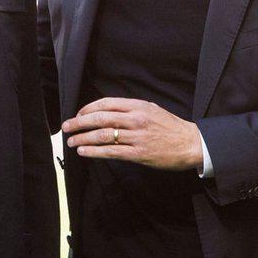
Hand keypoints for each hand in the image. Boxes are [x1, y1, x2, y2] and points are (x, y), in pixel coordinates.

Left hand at [62, 97, 201, 170]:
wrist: (191, 143)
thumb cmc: (170, 126)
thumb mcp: (151, 109)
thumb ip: (131, 109)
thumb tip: (108, 111)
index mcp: (137, 106)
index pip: (105, 104)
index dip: (87, 109)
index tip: (78, 114)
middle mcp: (135, 119)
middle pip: (99, 118)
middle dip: (78, 123)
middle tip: (66, 127)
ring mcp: (136, 137)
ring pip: (102, 135)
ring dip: (82, 138)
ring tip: (71, 142)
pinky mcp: (138, 153)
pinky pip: (111, 152)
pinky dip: (94, 151)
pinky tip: (83, 151)